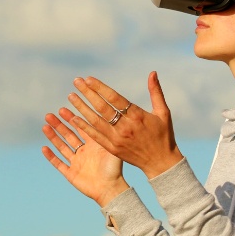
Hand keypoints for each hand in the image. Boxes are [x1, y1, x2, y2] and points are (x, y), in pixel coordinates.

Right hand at [42, 109, 128, 206]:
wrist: (111, 189)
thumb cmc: (115, 169)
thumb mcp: (111, 148)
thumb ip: (106, 133)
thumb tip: (104, 115)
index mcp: (93, 145)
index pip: (80, 128)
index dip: (71, 119)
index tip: (63, 108)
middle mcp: (84, 152)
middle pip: (68, 135)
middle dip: (59, 125)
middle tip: (50, 115)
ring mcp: (76, 162)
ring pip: (62, 147)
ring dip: (53, 137)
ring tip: (45, 126)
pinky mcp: (71, 174)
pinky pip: (58, 164)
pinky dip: (51, 156)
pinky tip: (44, 148)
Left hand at [66, 72, 183, 178]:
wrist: (161, 163)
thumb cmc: (164, 135)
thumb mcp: (163, 112)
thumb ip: (155, 92)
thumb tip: (152, 72)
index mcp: (137, 116)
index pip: (114, 98)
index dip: (100, 87)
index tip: (88, 79)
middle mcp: (125, 127)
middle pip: (102, 107)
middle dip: (87, 93)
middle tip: (76, 82)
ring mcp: (117, 139)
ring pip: (95, 121)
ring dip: (81, 108)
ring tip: (71, 97)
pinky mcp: (112, 149)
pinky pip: (95, 136)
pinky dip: (84, 127)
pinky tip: (74, 118)